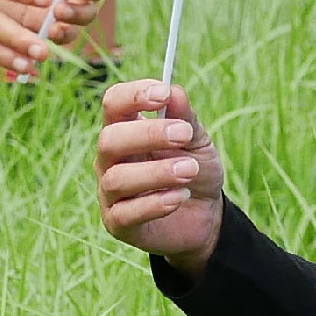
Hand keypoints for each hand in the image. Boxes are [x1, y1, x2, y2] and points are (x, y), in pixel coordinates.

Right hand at [94, 78, 227, 263]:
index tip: (163, 93)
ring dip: (158, 172)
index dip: (134, 95)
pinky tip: (179, 197)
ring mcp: (110, 192)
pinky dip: (155, 203)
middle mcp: (110, 159)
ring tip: (190, 170)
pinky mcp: (117, 223)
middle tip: (184, 134)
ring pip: (118, 178)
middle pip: (109, 139)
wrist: (206, 215)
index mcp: (125, 129)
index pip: (114, 103)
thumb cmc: (195, 170)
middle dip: (147, 134)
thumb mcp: (197, 141)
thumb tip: (175, 92)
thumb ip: (185, 118)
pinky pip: (126, 213)